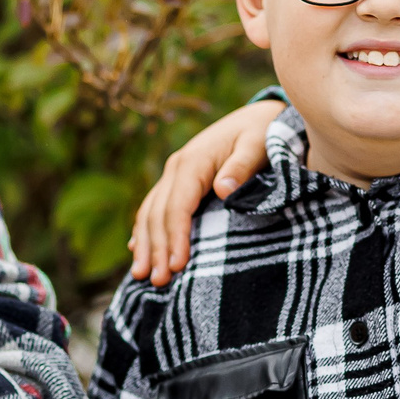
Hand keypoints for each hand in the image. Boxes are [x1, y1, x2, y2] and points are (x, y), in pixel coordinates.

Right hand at [128, 100, 277, 285]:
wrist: (260, 116)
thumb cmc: (263, 133)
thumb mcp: (259, 145)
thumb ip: (242, 167)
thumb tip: (223, 189)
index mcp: (193, 161)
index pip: (177, 207)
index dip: (175, 238)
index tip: (177, 266)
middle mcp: (177, 167)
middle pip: (159, 214)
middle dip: (156, 250)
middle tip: (158, 282)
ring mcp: (174, 173)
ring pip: (150, 212)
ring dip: (145, 245)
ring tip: (141, 276)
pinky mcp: (178, 180)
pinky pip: (154, 207)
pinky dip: (144, 230)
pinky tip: (137, 250)